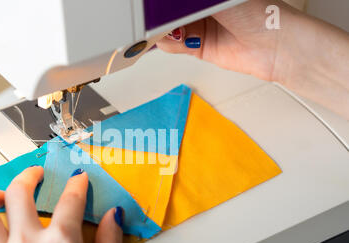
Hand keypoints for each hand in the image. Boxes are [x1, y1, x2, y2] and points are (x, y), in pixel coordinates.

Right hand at [157, 0, 293, 81]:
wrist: (276, 48)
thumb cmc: (263, 15)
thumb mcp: (220, 0)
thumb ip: (191, 4)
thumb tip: (168, 8)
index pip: (176, 1)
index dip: (162, 5)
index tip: (154, 6)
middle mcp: (202, 8)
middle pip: (168, 12)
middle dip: (160, 16)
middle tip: (154, 17)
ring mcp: (198, 26)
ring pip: (167, 28)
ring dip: (161, 30)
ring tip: (165, 28)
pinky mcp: (197, 47)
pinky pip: (173, 45)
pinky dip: (168, 42)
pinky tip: (175, 37)